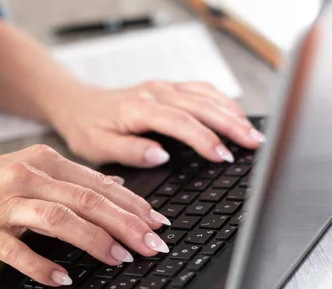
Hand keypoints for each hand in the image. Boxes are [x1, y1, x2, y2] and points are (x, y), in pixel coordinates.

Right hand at [0, 145, 170, 285]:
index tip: (157, 223)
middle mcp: (26, 177)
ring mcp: (3, 203)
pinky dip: (41, 264)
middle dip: (124, 223)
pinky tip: (63, 276)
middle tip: (151, 245)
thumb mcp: (32, 170)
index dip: (132, 204)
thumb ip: (72, 180)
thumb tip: (118, 189)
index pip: (97, 184)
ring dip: (93, 240)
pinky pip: (15, 249)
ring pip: (56, 219)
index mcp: (43, 161)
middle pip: (85, 199)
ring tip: (120, 259)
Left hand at [48, 81, 264, 166]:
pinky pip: (201, 90)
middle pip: (201, 106)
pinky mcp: (167, 89)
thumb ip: (129, 151)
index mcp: (138, 109)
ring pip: (206, 96)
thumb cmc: (86, 128)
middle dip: (231, 125)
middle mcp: (154, 94)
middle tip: (254, 144)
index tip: (223, 157)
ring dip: (232, 112)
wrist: (77, 105)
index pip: (180, 123)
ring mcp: (163, 88)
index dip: (204, 140)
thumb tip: (160, 156)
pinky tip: (235, 114)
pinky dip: (222, 102)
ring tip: (253, 133)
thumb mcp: (98, 147)